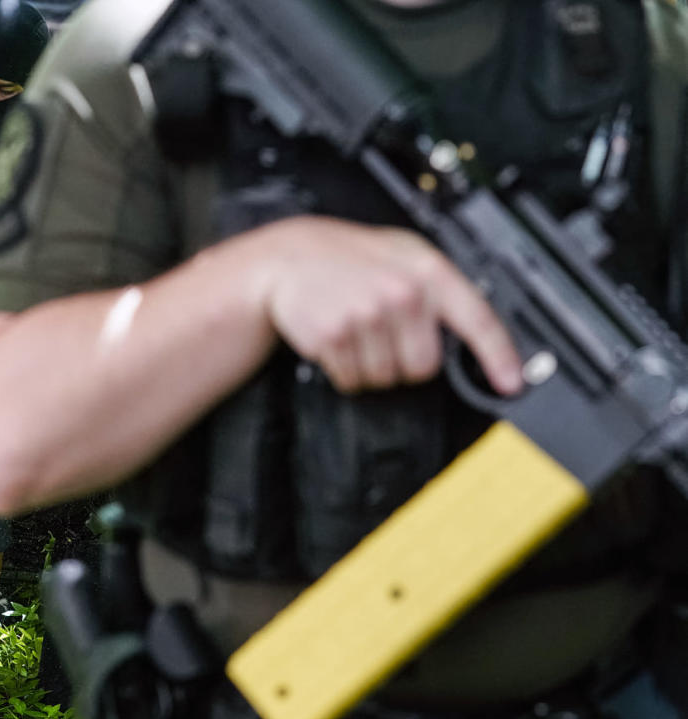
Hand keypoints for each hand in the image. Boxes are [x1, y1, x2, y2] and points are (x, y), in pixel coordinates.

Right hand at [251, 216, 523, 395]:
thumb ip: (438, 290)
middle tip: (384, 336)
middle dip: (403, 362)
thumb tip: (474, 336)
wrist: (286, 258)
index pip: (477, 319)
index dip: (499, 356)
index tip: (510, 383)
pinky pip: (352, 379)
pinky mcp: (336, 335)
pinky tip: (337, 338)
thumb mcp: (400, 256)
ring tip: (356, 331)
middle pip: (424, 367)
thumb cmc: (346, 259)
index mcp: (427, 270)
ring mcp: (368, 315)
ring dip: (369, 366)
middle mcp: (402, 293)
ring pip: (385, 378)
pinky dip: (343, 369)